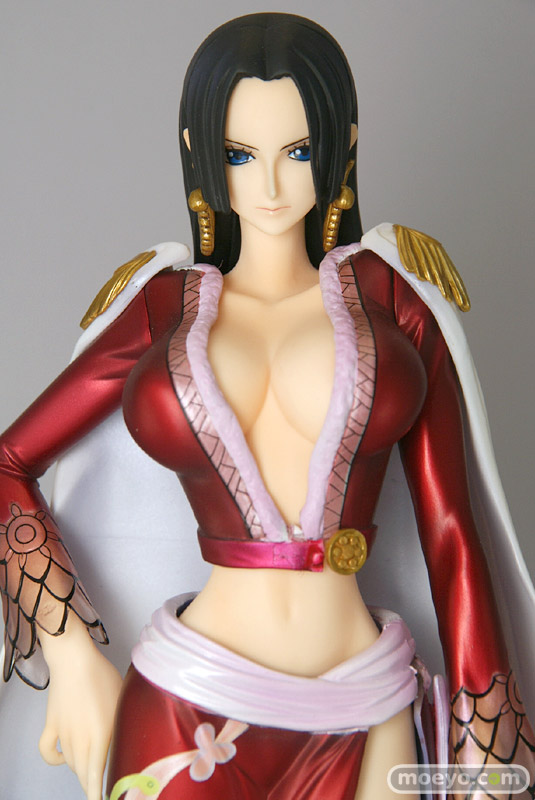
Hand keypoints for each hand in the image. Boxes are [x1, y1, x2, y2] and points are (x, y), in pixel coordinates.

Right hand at [39, 613, 122, 799]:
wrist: (74, 659)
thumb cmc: (102, 675)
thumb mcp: (120, 701)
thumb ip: (122, 725)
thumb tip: (125, 740)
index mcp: (100, 736)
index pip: (96, 776)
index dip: (97, 793)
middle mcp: (80, 740)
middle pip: (83, 773)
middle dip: (91, 783)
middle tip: (100, 787)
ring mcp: (63, 734)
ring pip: (70, 763)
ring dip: (80, 768)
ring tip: (91, 767)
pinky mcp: (51, 725)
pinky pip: (48, 752)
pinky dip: (55, 759)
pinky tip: (65, 757)